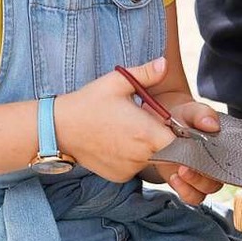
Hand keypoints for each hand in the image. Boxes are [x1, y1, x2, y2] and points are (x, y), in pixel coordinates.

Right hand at [55, 57, 177, 182]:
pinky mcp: (120, 177)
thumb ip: (146, 73)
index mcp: (147, 133)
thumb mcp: (117, 82)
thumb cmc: (89, 102)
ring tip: (126, 129)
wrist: (59, 128)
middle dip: (162, 137)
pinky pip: (136, 167)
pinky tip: (116, 142)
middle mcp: (142, 156)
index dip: (180, 131)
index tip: (168, 120)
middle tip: (143, 120)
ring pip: (152, 159)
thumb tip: (165, 63)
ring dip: (146, 147)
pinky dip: (132, 157)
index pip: (182, 141)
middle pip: (168, 151)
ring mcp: (130, 169)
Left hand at [149, 99, 221, 204]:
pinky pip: (192, 195)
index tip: (205, 157)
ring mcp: (201, 174)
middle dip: (202, 177)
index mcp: (221, 146)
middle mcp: (214, 163)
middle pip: (217, 181)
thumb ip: (202, 114)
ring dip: (193, 185)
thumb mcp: (192, 111)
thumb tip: (212, 124)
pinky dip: (185, 191)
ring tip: (179, 173)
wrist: (165, 122)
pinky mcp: (187, 182)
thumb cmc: (184, 117)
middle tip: (186, 167)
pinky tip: (175, 178)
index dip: (221, 163)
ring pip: (205, 190)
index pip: (232, 160)